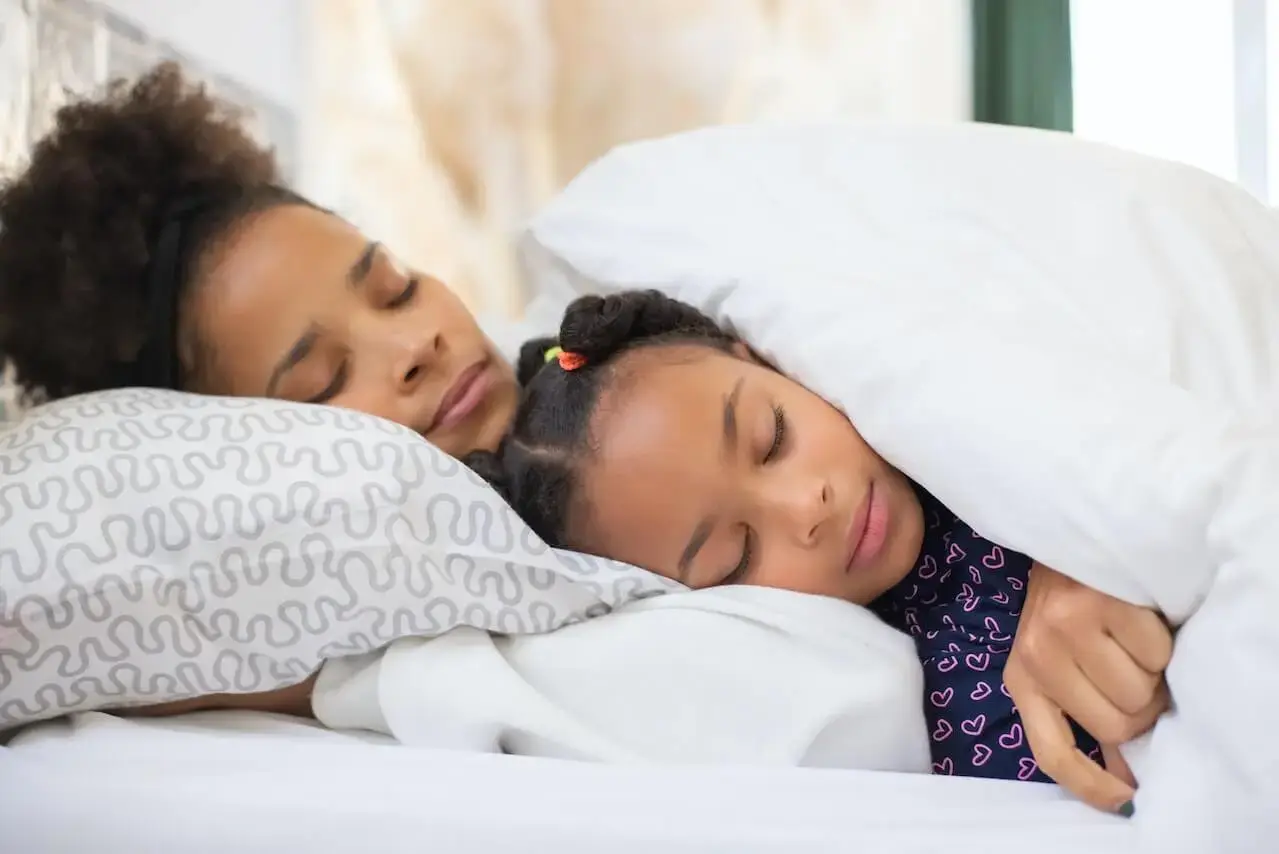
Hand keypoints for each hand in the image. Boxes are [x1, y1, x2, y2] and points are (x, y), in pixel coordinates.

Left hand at [1004, 563, 1171, 813]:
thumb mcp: (1055, 659)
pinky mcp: (1100, 604)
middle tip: (1133, 674)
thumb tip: (1122, 771)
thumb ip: (1078, 708)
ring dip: (1151, 674)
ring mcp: (1066, 629)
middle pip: (1115, 726)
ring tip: (1131, 643)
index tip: (1124, 797)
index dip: (1091, 784)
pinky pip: (1157, 655)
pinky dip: (1160, 643)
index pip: (1051, 752)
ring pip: (1140, 692)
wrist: (1066, 539)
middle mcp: (1038, 656)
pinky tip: (1137, 620)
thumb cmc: (1067, 605)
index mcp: (1021, 677)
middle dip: (1140, 708)